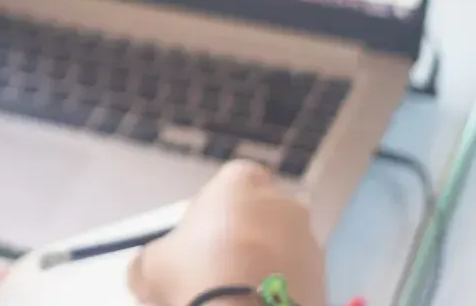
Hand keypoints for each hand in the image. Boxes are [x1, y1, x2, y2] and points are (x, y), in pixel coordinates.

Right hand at [128, 161, 326, 305]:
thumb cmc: (194, 276)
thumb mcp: (150, 265)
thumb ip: (154, 259)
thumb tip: (147, 272)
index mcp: (241, 181)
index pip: (231, 183)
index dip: (214, 211)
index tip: (198, 240)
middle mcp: (284, 202)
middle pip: (260, 215)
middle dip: (243, 238)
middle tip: (216, 271)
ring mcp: (311, 241)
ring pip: (281, 249)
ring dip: (263, 267)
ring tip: (235, 297)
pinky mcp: (328, 280)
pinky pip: (296, 280)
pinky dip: (279, 292)